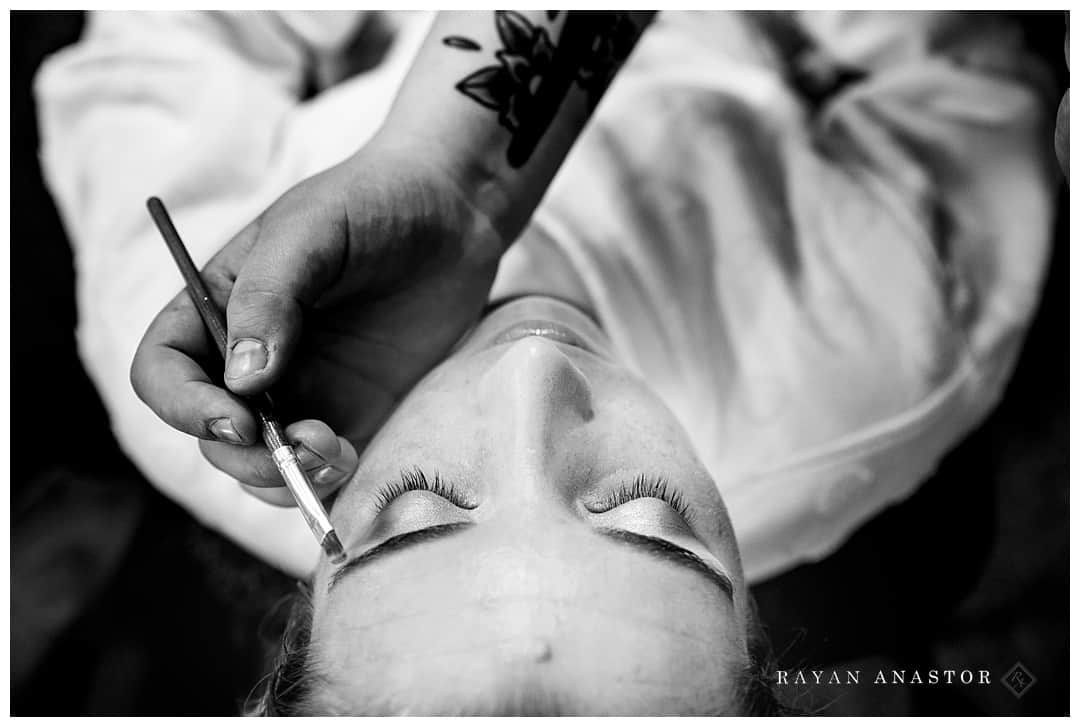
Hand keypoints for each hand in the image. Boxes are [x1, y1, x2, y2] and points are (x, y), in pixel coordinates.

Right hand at [131, 135, 503, 505]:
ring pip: (260, 465)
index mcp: (219, 308)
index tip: (235, 417)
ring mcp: (304, 392)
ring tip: (333, 449)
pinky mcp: (355, 415)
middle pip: (210, 433)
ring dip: (283, 477)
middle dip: (244, 453)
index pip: (164, 370)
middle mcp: (251, 358)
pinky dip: (323, 484)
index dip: (182, 405)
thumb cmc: (373, 203)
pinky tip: (351, 458)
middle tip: (300, 442)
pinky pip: (319, 472)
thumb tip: (241, 379)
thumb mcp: (312, 229)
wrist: (454, 213)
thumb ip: (269, 296)